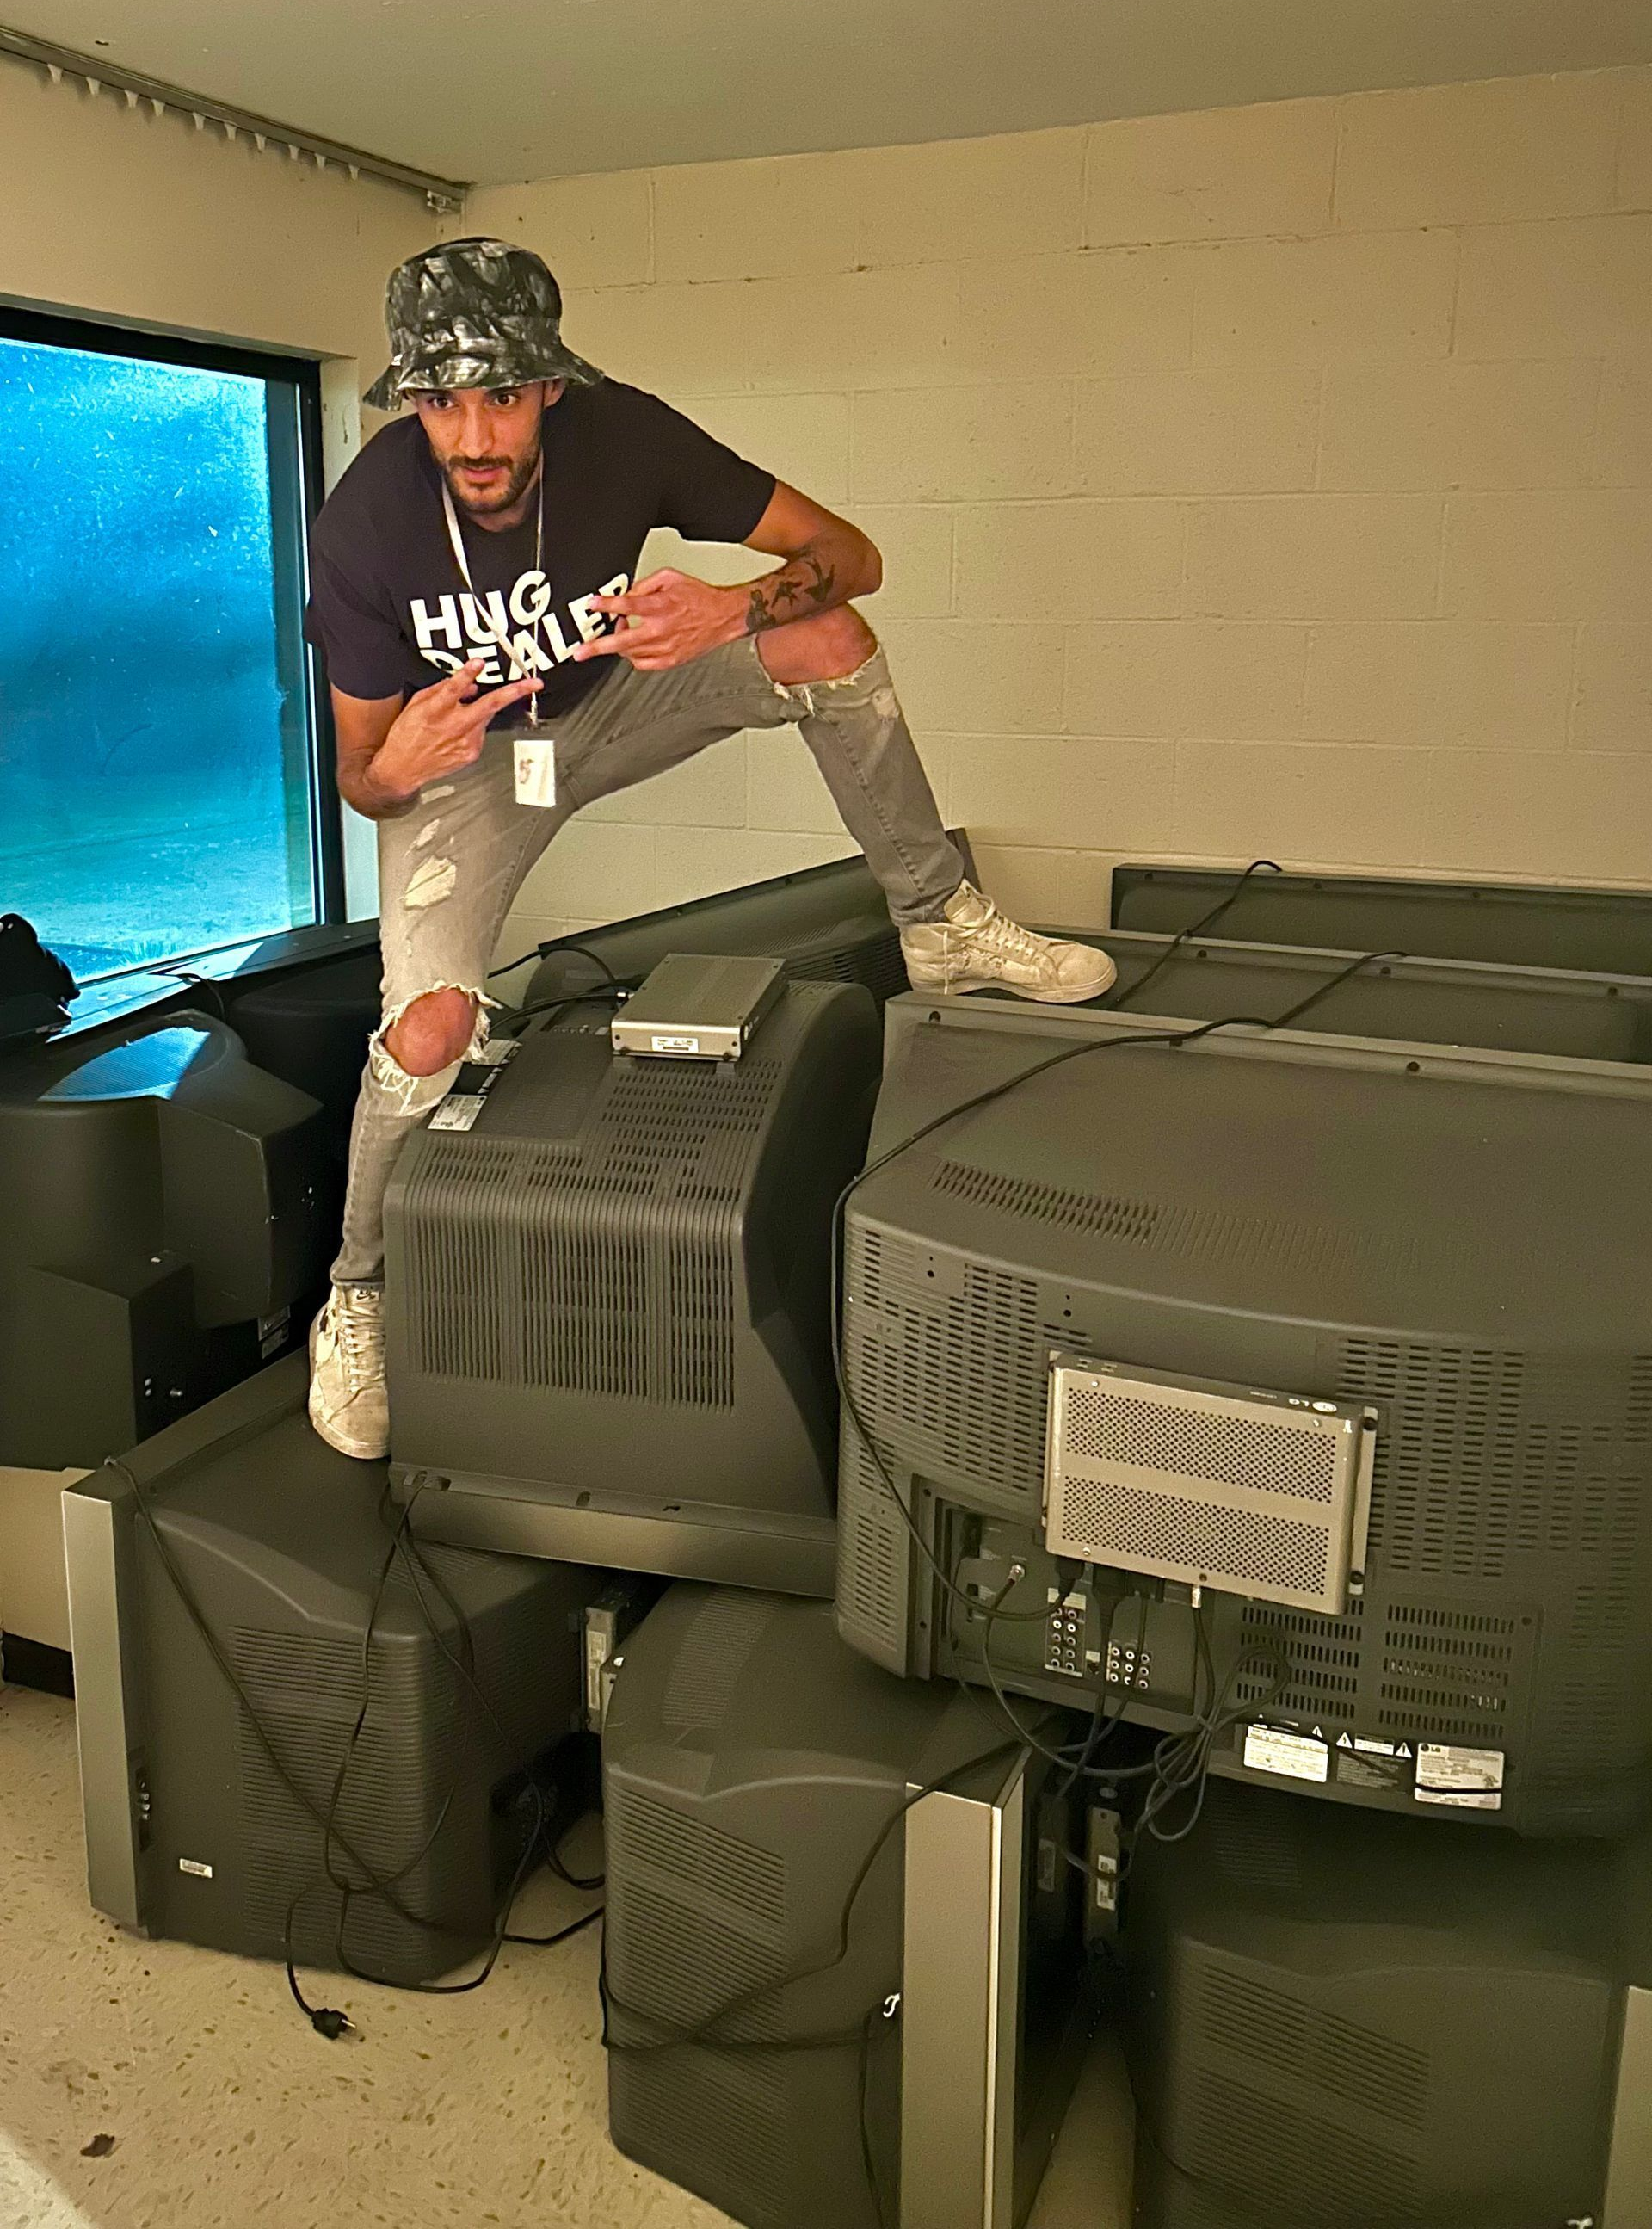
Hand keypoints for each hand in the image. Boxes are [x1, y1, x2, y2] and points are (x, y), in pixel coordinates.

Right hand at [371, 659, 540, 804]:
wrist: (402, 769)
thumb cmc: (406, 735)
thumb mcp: (416, 704)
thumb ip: (442, 690)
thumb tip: (469, 684)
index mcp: (435, 711)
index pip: (454, 688)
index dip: (468, 674)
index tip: (479, 663)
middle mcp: (453, 727)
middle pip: (490, 705)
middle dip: (515, 692)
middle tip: (534, 684)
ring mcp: (466, 743)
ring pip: (486, 717)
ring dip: (481, 710)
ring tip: (460, 715)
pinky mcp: (471, 753)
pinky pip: (480, 732)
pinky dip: (474, 726)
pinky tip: (457, 732)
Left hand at [571, 570, 744, 670]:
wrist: (723, 617)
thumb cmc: (699, 598)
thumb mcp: (670, 578)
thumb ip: (644, 585)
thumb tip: (626, 595)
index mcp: (660, 606)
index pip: (627, 605)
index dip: (606, 604)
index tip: (592, 604)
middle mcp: (661, 629)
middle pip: (622, 641)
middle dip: (598, 646)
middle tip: (581, 651)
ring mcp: (665, 648)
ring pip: (630, 653)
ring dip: (619, 645)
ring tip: (622, 633)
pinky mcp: (670, 660)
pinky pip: (642, 663)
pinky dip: (633, 656)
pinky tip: (635, 647)